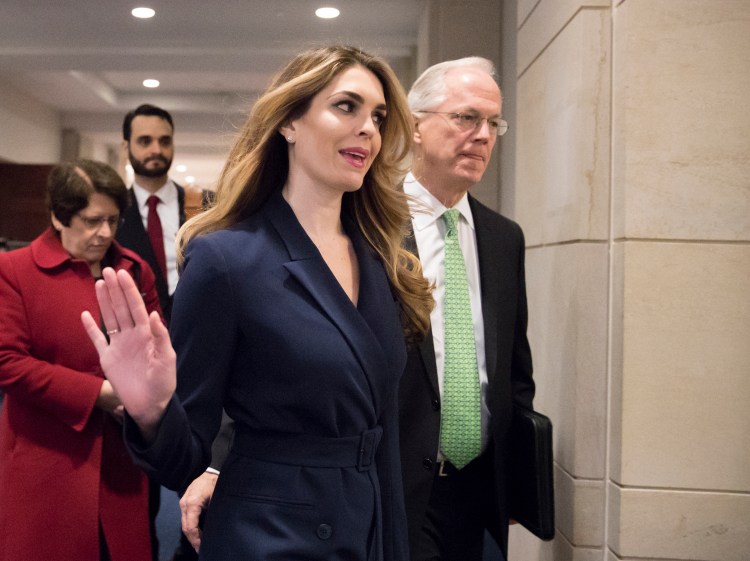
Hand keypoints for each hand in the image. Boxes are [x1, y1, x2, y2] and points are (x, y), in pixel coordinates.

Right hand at [81, 267, 175, 439]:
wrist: (151, 406)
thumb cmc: (163, 383)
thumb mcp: (166, 360)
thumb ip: (161, 336)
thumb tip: (152, 314)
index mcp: (147, 334)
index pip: (136, 307)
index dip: (129, 290)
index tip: (122, 273)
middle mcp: (132, 336)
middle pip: (121, 308)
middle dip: (116, 289)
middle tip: (107, 270)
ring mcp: (118, 346)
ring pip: (109, 318)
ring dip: (104, 301)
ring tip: (99, 283)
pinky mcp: (107, 359)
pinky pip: (97, 340)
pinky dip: (90, 328)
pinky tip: (84, 314)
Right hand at [180, 471, 218, 551]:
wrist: (209, 470)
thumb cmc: (215, 482)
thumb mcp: (217, 497)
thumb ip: (214, 512)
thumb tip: (217, 527)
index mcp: (193, 503)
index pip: (190, 527)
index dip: (196, 539)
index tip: (202, 547)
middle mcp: (185, 504)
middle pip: (186, 527)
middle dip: (193, 540)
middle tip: (200, 549)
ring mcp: (183, 503)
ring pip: (185, 524)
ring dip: (192, 534)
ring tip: (200, 544)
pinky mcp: (185, 503)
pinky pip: (186, 518)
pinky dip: (191, 527)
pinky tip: (198, 533)